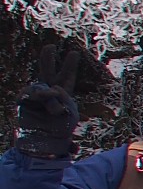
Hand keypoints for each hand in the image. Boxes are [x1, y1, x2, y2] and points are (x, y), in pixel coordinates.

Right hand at [14, 43, 80, 159]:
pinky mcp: (24, 102)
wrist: (44, 142)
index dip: (70, 66)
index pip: (67, 77)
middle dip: (48, 59)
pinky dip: (35, 98)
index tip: (74, 53)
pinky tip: (38, 104)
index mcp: (64, 95)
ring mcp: (35, 97)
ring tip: (55, 111)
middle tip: (51, 46)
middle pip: (49, 73)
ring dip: (48, 98)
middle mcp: (49, 93)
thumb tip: (50, 89)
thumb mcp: (69, 113)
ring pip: (42, 88)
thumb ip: (62, 98)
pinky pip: (28, 95)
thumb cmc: (60, 129)